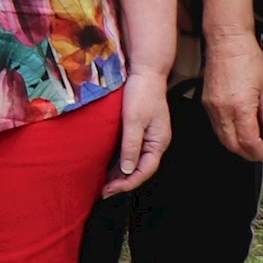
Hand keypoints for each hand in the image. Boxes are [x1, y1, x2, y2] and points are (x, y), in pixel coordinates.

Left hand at [102, 69, 170, 199]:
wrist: (145, 71)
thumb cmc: (141, 94)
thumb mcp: (134, 121)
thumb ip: (131, 147)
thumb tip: (127, 171)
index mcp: (158, 142)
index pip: (144, 171)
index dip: (127, 183)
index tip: (110, 190)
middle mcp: (156, 142)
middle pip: (140, 169)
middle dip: (123, 182)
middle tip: (104, 191)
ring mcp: (149, 137)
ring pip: (135, 161)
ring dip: (120, 173)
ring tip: (104, 183)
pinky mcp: (141, 130)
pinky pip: (132, 151)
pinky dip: (121, 161)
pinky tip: (109, 165)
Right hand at [202, 36, 262, 164]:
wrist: (227, 42)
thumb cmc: (247, 58)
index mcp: (240, 107)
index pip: (250, 142)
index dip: (261, 154)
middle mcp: (222, 110)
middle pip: (233, 146)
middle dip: (249, 155)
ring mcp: (212, 107)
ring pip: (223, 139)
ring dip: (238, 147)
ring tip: (253, 145)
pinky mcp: (206, 103)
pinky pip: (216, 127)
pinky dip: (228, 135)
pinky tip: (239, 130)